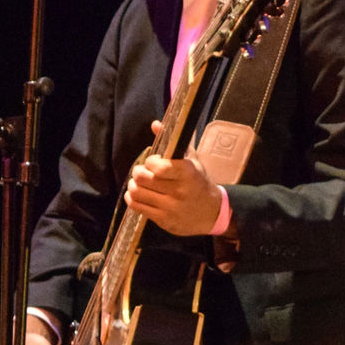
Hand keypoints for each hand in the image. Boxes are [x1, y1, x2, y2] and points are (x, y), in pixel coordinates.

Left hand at [125, 120, 224, 236]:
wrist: (212, 212)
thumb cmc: (199, 182)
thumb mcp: (192, 160)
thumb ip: (173, 142)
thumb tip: (154, 124)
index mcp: (187, 173)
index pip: (158, 167)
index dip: (150, 162)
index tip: (153, 162)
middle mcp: (179, 191)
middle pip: (143, 178)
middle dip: (138, 172)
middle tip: (142, 172)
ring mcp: (171, 207)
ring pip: (137, 192)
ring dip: (133, 185)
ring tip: (138, 183)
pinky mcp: (164, 220)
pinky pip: (137, 207)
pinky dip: (132, 198)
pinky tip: (137, 194)